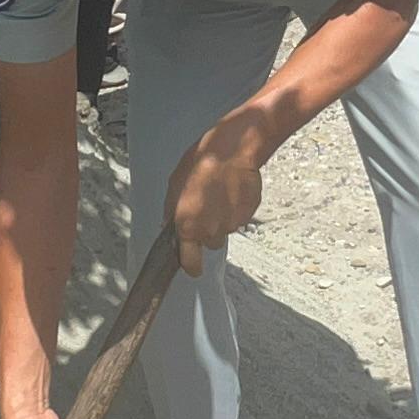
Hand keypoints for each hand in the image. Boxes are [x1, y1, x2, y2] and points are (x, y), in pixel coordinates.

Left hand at [167, 125, 267, 272]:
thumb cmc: (202, 162)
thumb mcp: (174, 185)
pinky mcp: (248, 215)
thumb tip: (170, 225)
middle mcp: (210, 230)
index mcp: (188, 226)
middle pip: (210, 243)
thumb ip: (172, 211)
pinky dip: (236, 209)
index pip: (190, 262)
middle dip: (208, 231)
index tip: (193, 268)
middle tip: (207, 208)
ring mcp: (232, 224)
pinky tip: (231, 191)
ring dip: (222, 218)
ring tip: (220, 194)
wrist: (233, 150)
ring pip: (225, 230)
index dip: (192, 266)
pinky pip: (240, 218)